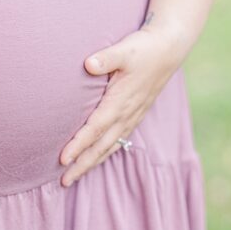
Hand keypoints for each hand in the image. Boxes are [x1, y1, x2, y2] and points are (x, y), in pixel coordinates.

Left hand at [59, 26, 188, 186]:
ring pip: (110, 146)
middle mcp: (126, 113)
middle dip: (82, 164)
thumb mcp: (124, 50)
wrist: (168, 49)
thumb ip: (106, 58)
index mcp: (120, 101)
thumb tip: (88, 64)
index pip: (95, 128)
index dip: (79, 144)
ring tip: (75, 176)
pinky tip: (97, 158)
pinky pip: (118, 140)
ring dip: (92, 162)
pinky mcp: (136, 114)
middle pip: (101, 145)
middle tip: (64, 181)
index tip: (62, 159)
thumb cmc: (143, 49)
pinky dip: (105, 152)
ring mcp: (133, 116)